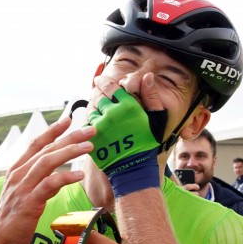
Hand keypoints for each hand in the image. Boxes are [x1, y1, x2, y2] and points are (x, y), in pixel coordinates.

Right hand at [0, 115, 94, 243]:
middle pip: (47, 149)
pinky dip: (65, 177)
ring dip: (70, 151)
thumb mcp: (24, 197)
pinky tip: (80, 175)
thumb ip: (39, 183)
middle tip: (91, 129)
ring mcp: (22, 188)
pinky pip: (49, 184)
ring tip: (90, 146)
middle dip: (70, 136)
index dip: (53, 130)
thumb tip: (57, 177)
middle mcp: (18, 175)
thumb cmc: (13, 223)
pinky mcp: (28, 203)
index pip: (36, 144)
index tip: (69, 119)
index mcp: (16, 171)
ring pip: (48, 162)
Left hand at [85, 76, 166, 196]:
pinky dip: (88, 122)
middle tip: (96, 92)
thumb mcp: (157, 119)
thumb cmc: (148, 143)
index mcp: (128, 106)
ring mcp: (101, 127)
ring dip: (92, 107)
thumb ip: (151, 96)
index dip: (103, 81)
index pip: (110, 86)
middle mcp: (112, 114)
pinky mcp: (93, 138)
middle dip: (96, 92)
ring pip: (90, 109)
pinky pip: (85, 125)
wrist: (136, 168)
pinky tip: (93, 123)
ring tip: (96, 108)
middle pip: (97, 96)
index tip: (99, 80)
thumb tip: (147, 76)